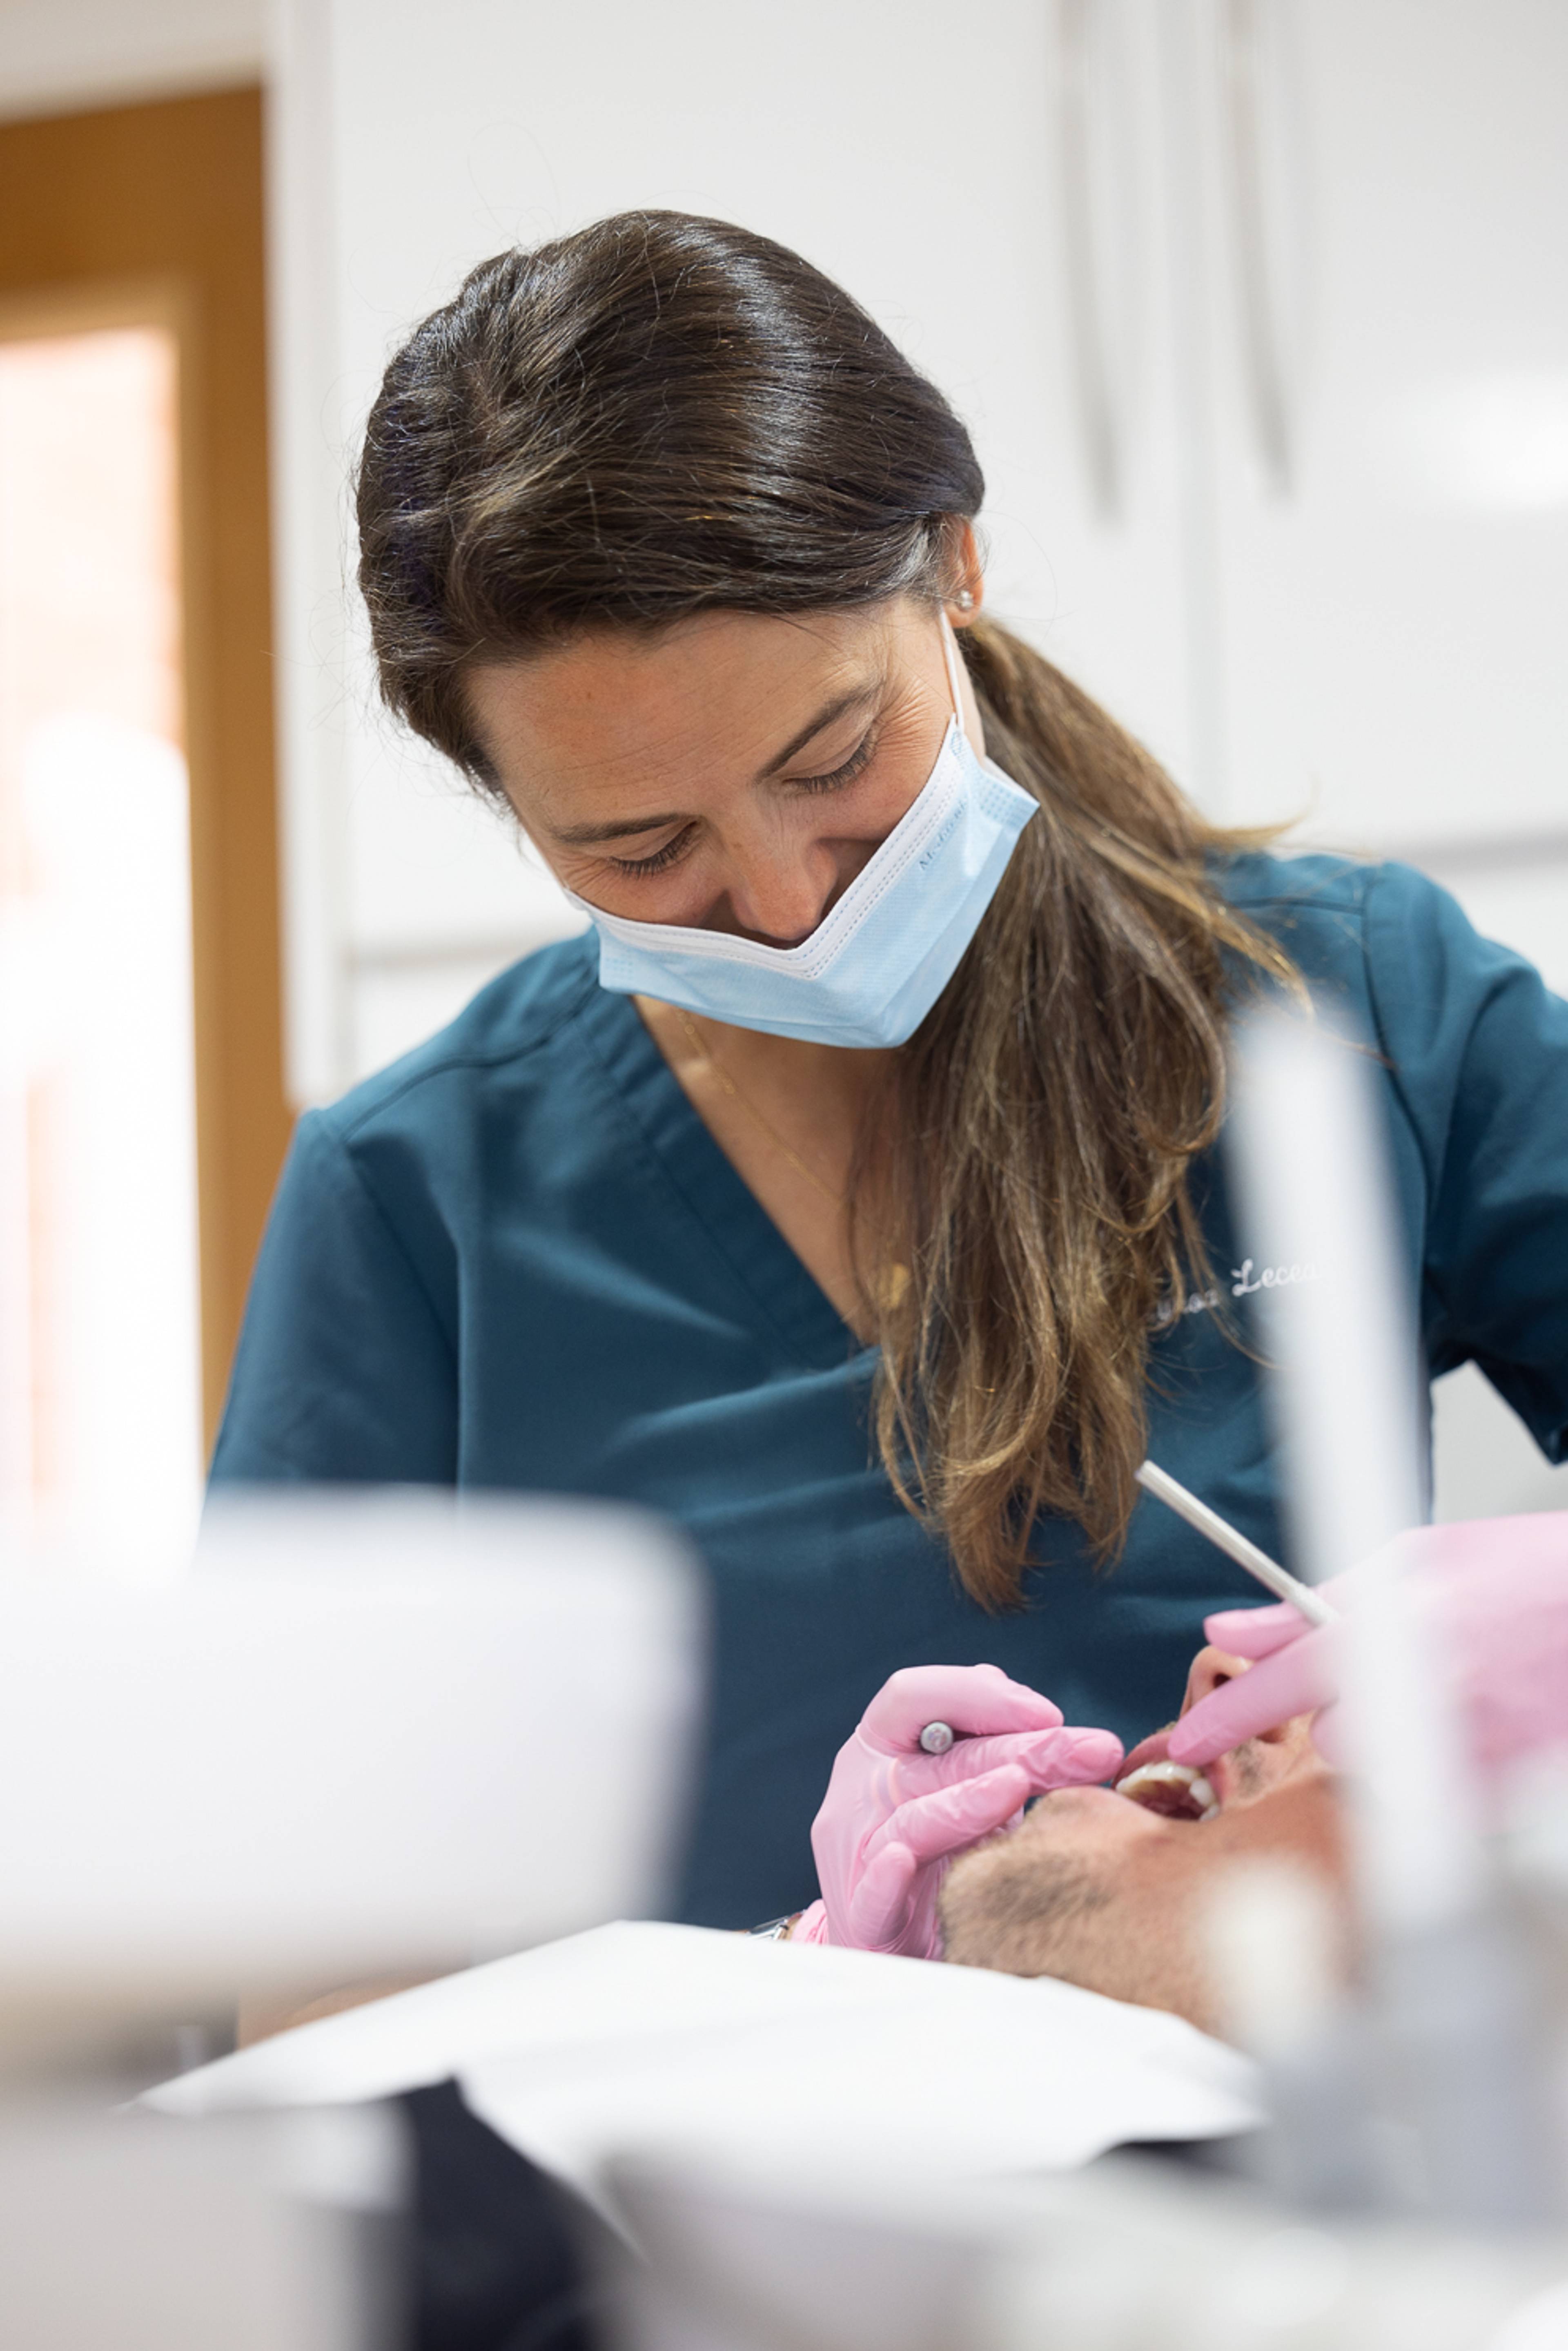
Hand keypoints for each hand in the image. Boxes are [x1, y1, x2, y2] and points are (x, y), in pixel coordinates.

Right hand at [795, 1663, 1122, 1958]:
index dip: (978, 1697)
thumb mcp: (965, 1787)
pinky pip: (871, 1892)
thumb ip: (988, 1744)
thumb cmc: (940, 1854)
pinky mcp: (862, 1917)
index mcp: (883, 1747)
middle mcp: (863, 1789)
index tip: (1049, 1712)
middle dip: (1019, 1748)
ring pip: (911, 1818)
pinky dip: (886, 1875)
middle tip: (1093, 1750)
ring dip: (966, 1801)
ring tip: (1018, 1787)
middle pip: (936, 1758)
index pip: (914, 1697)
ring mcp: (857, 1852)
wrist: (896, 1949)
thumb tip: (1031, 1705)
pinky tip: (900, 1859)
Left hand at [1167, 1513, 1567, 1777]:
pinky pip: (1444, 1794)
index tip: (1186, 1740)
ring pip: (1388, 1770)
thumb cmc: (1526, 1568)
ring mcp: (1477, 1747)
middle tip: (1402, 1671)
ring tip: (1455, 1687)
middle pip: (1336, 1741)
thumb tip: (1226, 1630)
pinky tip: (1486, 1712)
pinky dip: (1450, 1763)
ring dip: (1399, 1739)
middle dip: (1348, 1712)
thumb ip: (1310, 1604)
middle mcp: (1433, 1693)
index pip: (1283, 1683)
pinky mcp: (1509, 1786)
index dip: (1224, 1716)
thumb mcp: (1414, 1560)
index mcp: (1400, 1627)